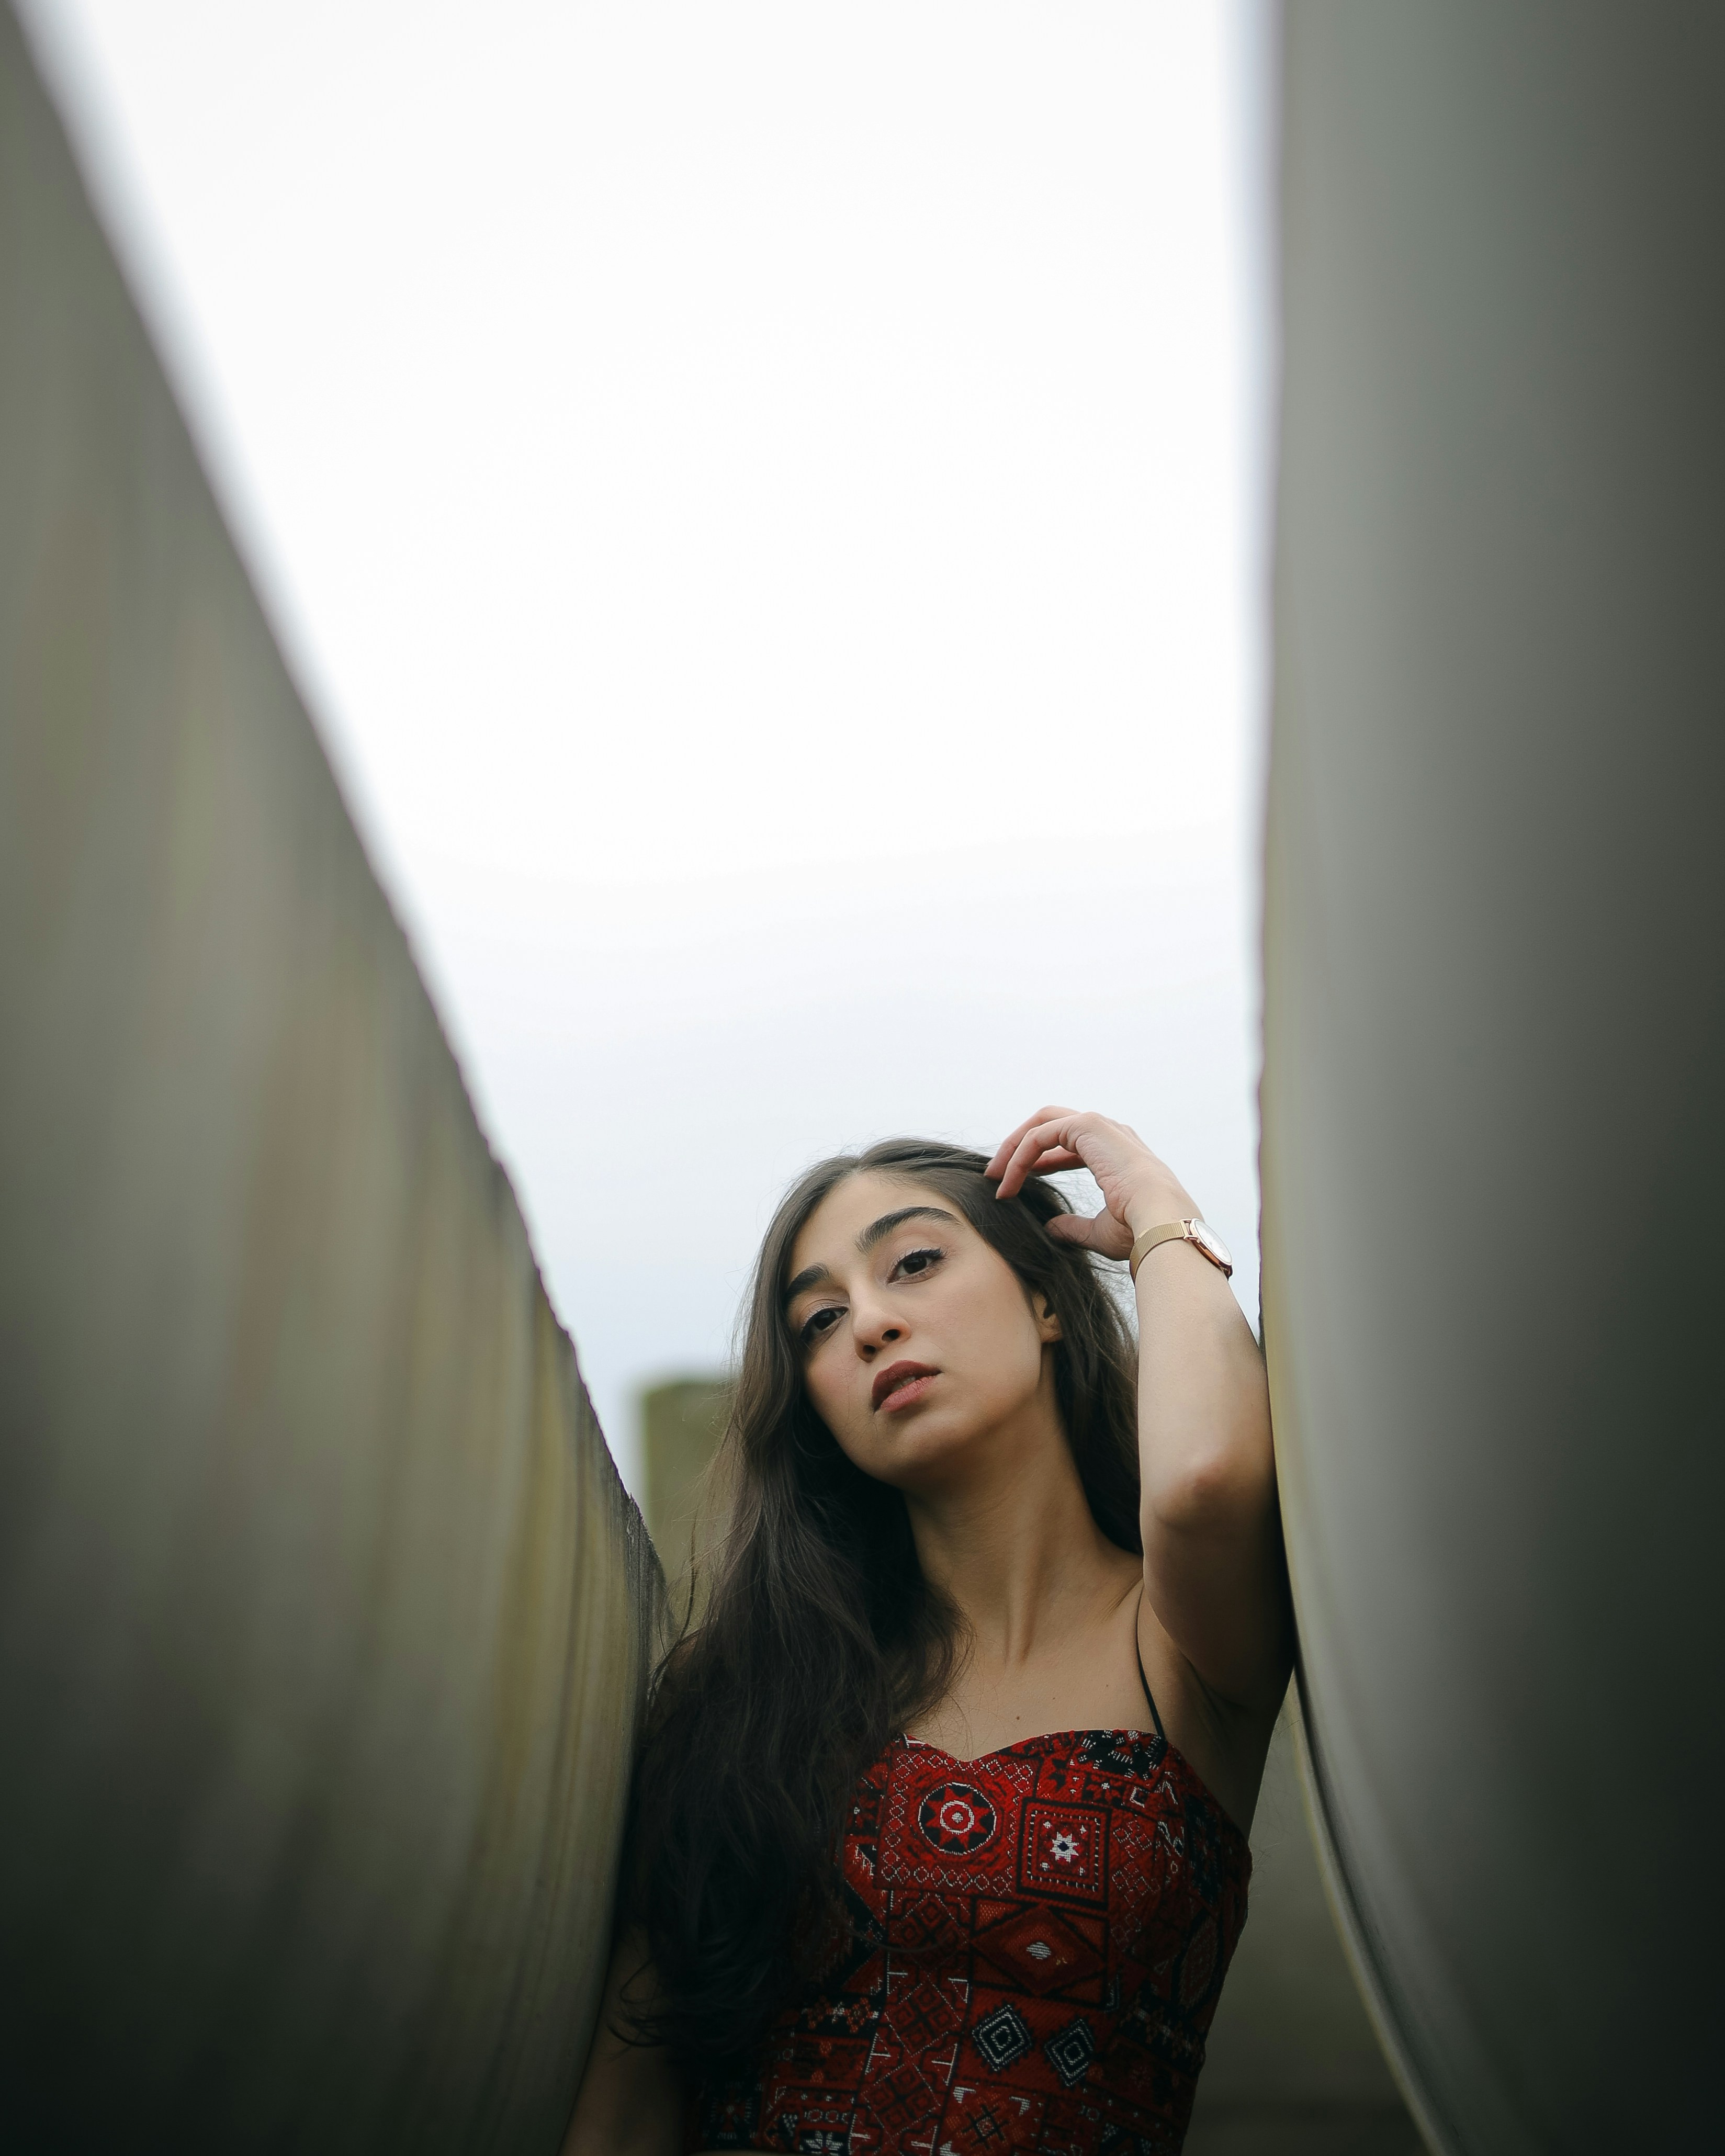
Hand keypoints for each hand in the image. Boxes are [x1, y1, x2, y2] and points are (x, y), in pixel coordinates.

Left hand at [984, 1106, 1196, 1261]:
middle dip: (1020, 1147)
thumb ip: (1074, 1227)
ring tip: (995, 1178)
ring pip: (1042, 1124)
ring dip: (1014, 1150)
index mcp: (1116, 1154)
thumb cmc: (1138, 1230)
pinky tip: (1008, 1182)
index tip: (1014, 1186)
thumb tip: (1051, 1229)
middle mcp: (1109, 1133)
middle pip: (1050, 1125)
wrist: (1160, 1221)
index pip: (1068, 1146)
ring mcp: (1100, 1125)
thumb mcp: (1099, 1231)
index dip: (1038, 1163)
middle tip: (997, 1176)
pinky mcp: (1087, 1125)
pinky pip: (1040, 1136)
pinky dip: (1019, 1157)